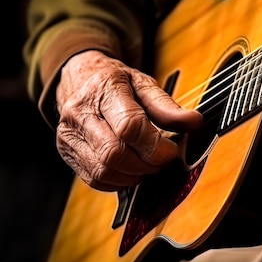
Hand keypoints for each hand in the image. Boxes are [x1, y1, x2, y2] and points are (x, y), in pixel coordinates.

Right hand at [55, 50, 202, 190]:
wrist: (81, 79)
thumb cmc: (118, 83)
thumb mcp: (144, 84)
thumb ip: (168, 106)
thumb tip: (195, 122)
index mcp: (104, 89)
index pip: (129, 126)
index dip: (156, 146)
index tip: (172, 150)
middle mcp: (80, 112)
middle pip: (115, 153)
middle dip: (146, 164)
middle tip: (162, 160)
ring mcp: (69, 134)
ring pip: (104, 171)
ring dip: (134, 175)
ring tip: (148, 164)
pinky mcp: (66, 152)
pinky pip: (95, 179)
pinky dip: (119, 181)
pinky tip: (131, 170)